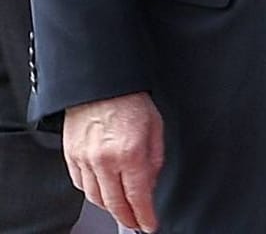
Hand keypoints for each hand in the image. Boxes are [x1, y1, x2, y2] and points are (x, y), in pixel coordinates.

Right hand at [63, 91, 164, 231]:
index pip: (138, 196)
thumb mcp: (156, 128)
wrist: (101, 84)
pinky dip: (93, 193)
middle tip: (136, 222)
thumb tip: (151, 184)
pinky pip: (81, 185)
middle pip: (115, 203)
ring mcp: (85, 159)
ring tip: (122, 208)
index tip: (149, 224)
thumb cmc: (130, 101)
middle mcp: (105, 159)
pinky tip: (103, 191)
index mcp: (131, 152)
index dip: (145, 215)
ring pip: (96, 197)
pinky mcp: (71, 156)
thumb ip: (155, 160)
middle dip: (127, 217)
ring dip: (110, 207)